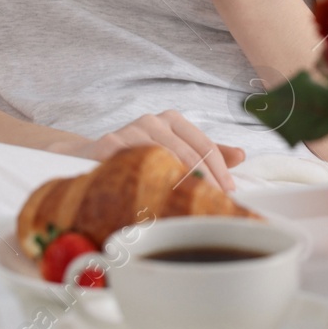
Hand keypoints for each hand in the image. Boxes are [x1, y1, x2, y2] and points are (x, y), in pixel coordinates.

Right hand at [46, 110, 246, 191]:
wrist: (86, 156)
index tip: (229, 193)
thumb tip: (241, 155)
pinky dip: (145, 187)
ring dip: (177, 187)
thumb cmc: (137, 156)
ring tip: (189, 208)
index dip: (219, 171)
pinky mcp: (108, 145)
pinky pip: (132, 167)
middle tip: (214, 206)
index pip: (204, 145)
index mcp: (172, 120)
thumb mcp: (173, 149)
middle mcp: (152, 121)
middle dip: (204, 182)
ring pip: (162, 160)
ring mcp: (129, 131)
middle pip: (187, 153)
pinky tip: (154, 203)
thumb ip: (205, 152)